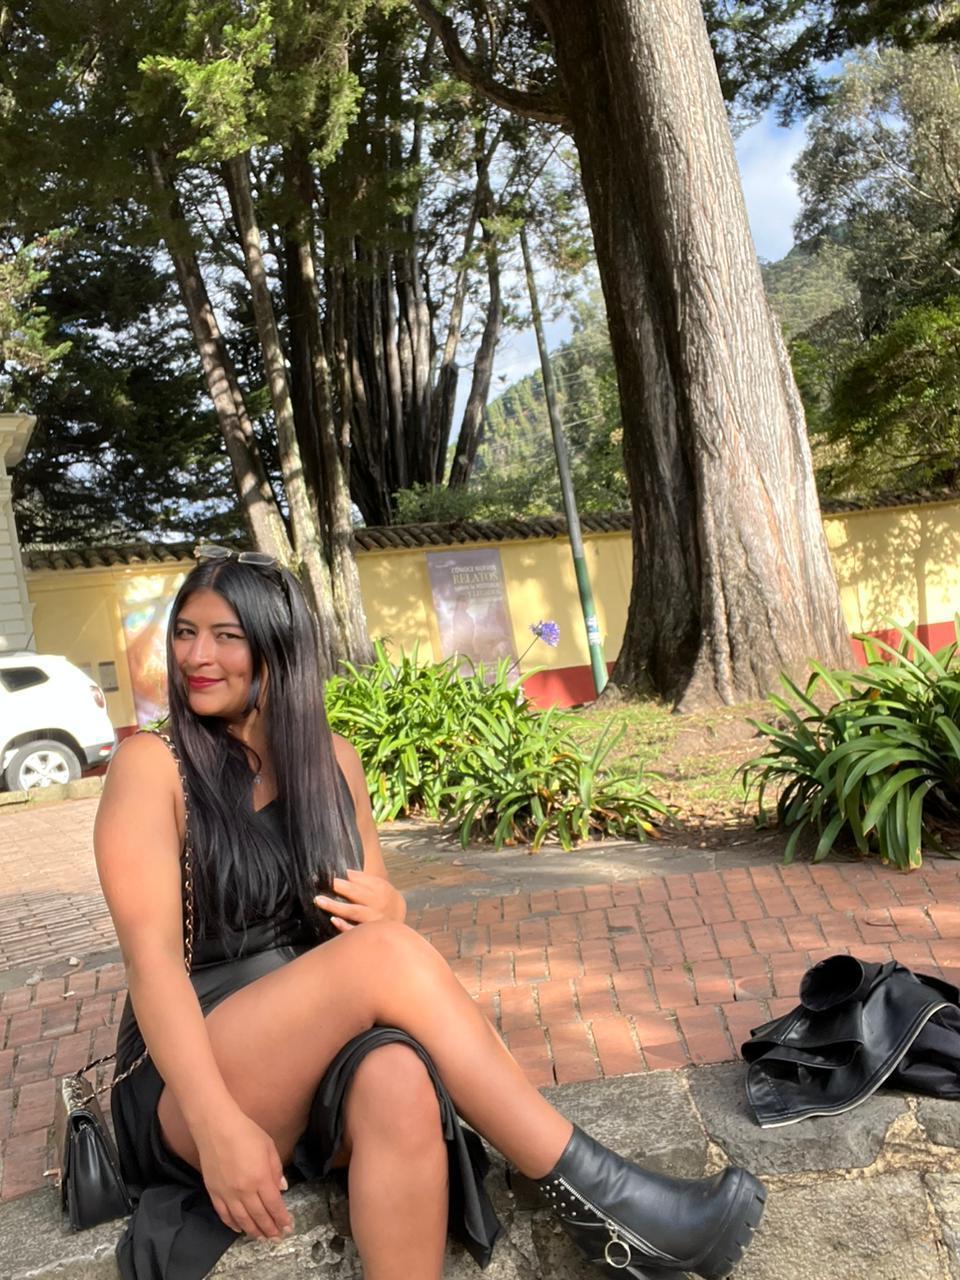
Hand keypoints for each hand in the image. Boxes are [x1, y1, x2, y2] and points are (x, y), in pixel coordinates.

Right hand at [195, 1109, 292, 1239]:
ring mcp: (227, 1194)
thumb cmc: (247, 1133)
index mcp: (261, 1178)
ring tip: (262, 1239)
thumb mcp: (269, 1147)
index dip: (282, 1219)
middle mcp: (244, 1191)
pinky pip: (224, 1215)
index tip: (288, 1227)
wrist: (217, 1127)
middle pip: (259, 1216)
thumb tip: (282, 1189)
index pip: (274, 1205)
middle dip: (270, 1229)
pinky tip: (239, 1229)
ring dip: (253, 1231)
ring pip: (242, 1220)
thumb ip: (276, 1171)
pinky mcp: (214, 1193)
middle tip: (277, 1238)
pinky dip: (232, 1224)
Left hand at [314, 868, 405, 930]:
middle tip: (327, 884)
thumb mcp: (380, 886)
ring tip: (320, 900)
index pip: (364, 882)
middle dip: (342, 888)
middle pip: (357, 895)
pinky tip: (333, 920)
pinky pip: (355, 931)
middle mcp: (378, 905)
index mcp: (381, 890)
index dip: (349, 879)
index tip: (333, 876)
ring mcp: (374, 921)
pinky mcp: (369, 935)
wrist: (399, 921)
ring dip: (336, 906)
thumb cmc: (385, 900)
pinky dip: (344, 926)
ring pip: (354, 912)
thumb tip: (346, 872)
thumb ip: (363, 879)